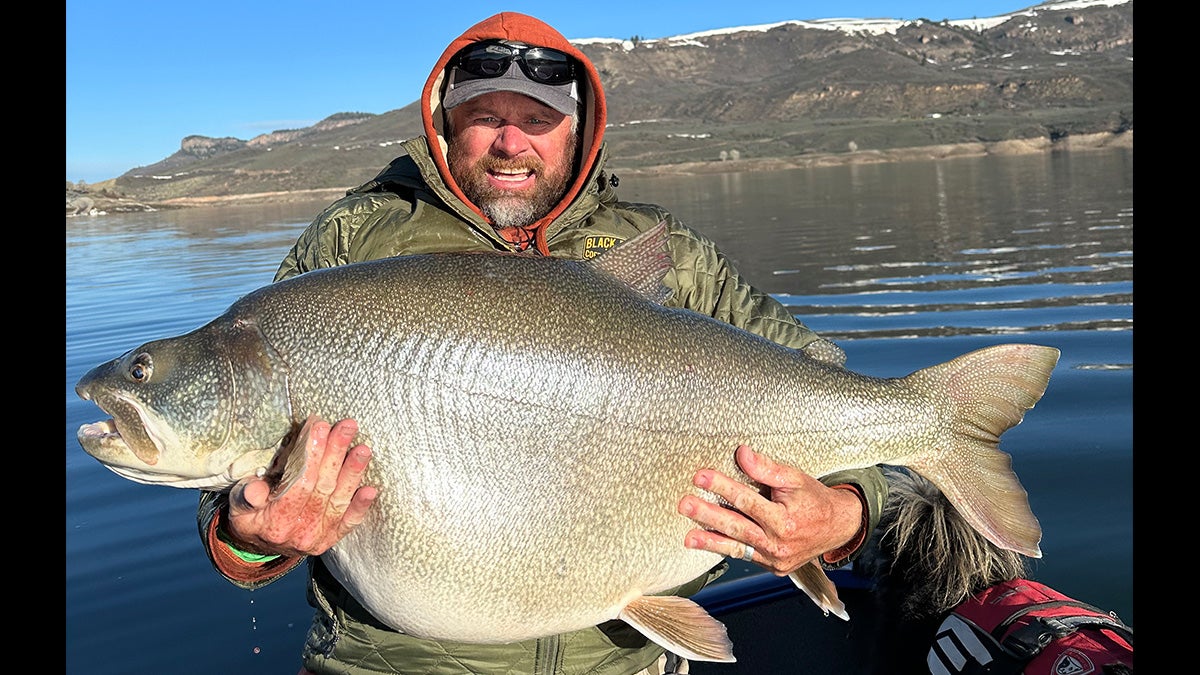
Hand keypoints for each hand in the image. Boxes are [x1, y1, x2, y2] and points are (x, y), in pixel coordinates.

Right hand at [225, 415, 376, 556]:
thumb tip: (254, 489)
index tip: (319, 426)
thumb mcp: (238, 507)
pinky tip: (371, 489)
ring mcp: (318, 537)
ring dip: (353, 473)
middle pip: (323, 487)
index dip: (311, 454)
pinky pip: (349, 523)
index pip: (299, 483)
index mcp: (275, 523)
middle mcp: (300, 532)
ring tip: (363, 448)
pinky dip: (360, 506)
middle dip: (335, 453)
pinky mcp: (331, 539)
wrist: (259, 547)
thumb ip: (245, 496)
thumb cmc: (250, 517)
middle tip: (346, 427)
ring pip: (339, 500)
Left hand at [677, 445, 862, 574]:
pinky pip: (745, 557)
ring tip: (688, 537)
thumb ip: (767, 469)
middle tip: (685, 505)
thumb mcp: (795, 478)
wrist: (838, 527)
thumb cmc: (814, 500)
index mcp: (786, 520)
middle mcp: (779, 543)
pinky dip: (726, 549)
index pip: (747, 501)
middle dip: (708, 515)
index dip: (723, 487)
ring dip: (710, 541)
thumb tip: (742, 454)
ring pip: (737, 548)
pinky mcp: (773, 567)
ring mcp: (775, 559)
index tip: (701, 477)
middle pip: (737, 526)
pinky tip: (707, 543)